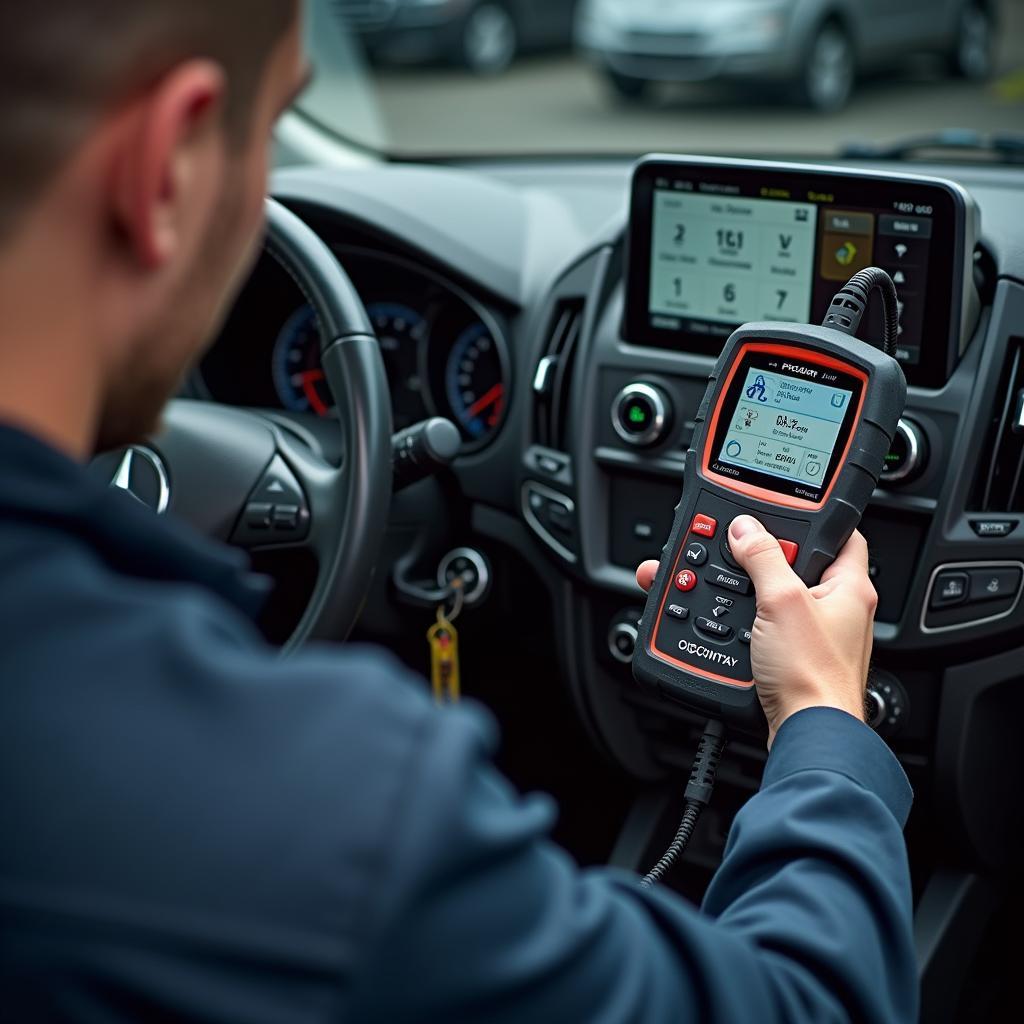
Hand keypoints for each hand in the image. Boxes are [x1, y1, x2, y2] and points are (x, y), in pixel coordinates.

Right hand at [636, 515, 876, 744]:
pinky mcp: (790, 658)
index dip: (807, 519)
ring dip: (741, 589)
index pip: (837, 534)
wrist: (806, 734)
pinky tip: (719, 620)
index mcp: (849, 587)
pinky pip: (761, 626)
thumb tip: (744, 528)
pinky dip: (739, 619)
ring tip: (714, 582)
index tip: (774, 511)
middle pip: (793, 565)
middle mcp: (835, 610)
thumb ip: (763, 558)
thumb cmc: (813, 677)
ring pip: (771, 596)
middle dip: (758, 557)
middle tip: (732, 550)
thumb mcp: (782, 602)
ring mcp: (812, 635)